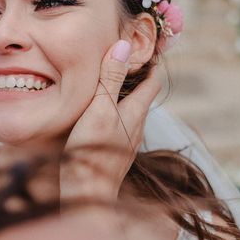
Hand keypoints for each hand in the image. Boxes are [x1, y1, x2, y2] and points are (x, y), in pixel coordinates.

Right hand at [61, 40, 161, 203]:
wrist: (86, 194)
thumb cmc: (92, 150)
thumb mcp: (99, 108)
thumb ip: (111, 78)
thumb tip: (124, 45)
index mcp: (136, 112)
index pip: (152, 81)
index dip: (148, 64)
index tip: (139, 48)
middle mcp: (137, 127)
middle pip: (143, 96)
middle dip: (134, 78)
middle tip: (119, 60)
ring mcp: (127, 142)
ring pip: (131, 112)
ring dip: (124, 96)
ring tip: (107, 83)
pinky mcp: (116, 153)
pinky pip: (120, 126)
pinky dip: (114, 113)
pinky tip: (99, 115)